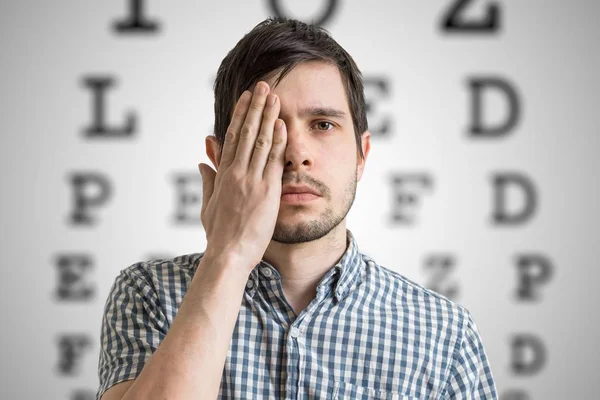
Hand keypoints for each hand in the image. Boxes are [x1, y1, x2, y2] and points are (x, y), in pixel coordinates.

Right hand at [198, 81, 286, 272]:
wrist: (228, 254)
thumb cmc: (218, 234)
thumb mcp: (208, 205)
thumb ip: (207, 181)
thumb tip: (203, 162)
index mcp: (223, 175)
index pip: (232, 137)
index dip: (240, 115)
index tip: (246, 99)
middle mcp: (236, 173)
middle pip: (246, 132)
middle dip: (255, 107)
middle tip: (262, 86)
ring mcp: (251, 180)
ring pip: (260, 141)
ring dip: (268, 117)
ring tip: (274, 97)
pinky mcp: (266, 191)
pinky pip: (273, 161)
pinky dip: (278, 140)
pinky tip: (282, 123)